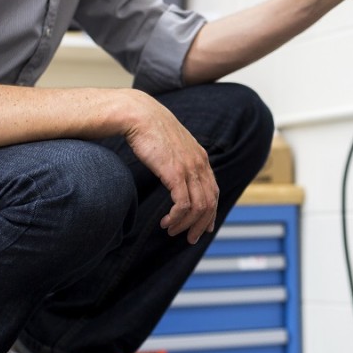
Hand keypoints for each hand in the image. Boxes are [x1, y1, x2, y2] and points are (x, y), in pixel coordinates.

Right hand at [121, 91, 218, 244]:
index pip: (214, 190)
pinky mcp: (175, 173)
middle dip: (200, 224)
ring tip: (172, 230)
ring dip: (186, 224)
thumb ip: (178, 159)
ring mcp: (189, 168)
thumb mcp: (171, 146)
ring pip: (198, 207)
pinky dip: (177, 218)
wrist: (138, 114)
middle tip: (189, 238)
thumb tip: (173, 172)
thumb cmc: (149, 129)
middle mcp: (199, 164)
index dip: (211, 212)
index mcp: (200, 158)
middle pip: (210, 202)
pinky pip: (183, 204)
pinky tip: (166, 221)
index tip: (203, 227)